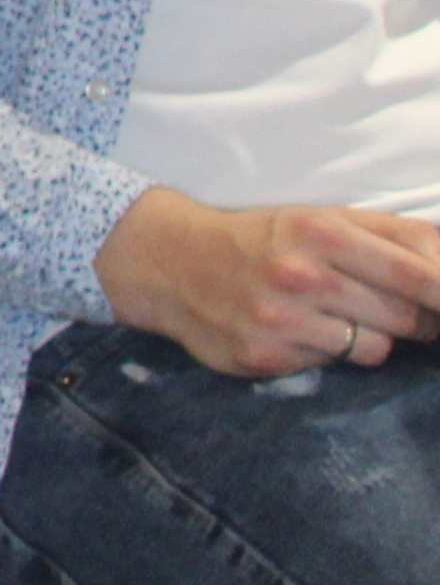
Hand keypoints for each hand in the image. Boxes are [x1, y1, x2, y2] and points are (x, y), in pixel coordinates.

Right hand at [96, 187, 439, 376]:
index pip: (415, 271)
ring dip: (369, 337)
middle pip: (406, 316)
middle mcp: (302, 275)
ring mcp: (282, 320)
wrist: (169, 261)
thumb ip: (392, 237)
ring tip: (340, 319)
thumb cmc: (261, 238)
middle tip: (401, 311)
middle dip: (417, 318)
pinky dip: (328, 352)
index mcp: (321, 231)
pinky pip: (332, 365)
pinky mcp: (266, 357)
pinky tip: (302, 332)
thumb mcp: (320, 220)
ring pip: (376, 349)